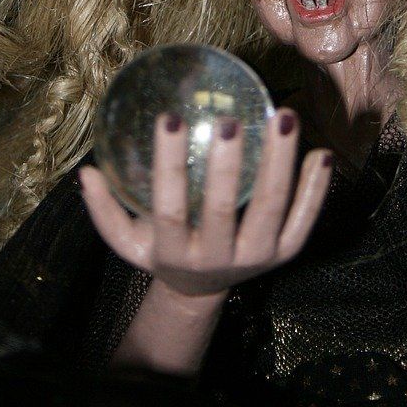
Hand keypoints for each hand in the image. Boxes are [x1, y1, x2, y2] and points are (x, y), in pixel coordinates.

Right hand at [79, 108, 331, 299]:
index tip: (167, 117)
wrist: (201, 290)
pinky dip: (315, 189)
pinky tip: (320, 153)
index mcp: (175, 254)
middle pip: (223, 211)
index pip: (170, 209)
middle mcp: (217, 259)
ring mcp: (256, 259)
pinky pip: (305, 221)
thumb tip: (86, 171)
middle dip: (227, 166)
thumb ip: (105, 210)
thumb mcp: (128, 240)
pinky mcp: (285, 255)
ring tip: (285, 116)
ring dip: (281, 164)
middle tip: (229, 120)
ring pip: (272, 210)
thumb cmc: (161, 249)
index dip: (168, 165)